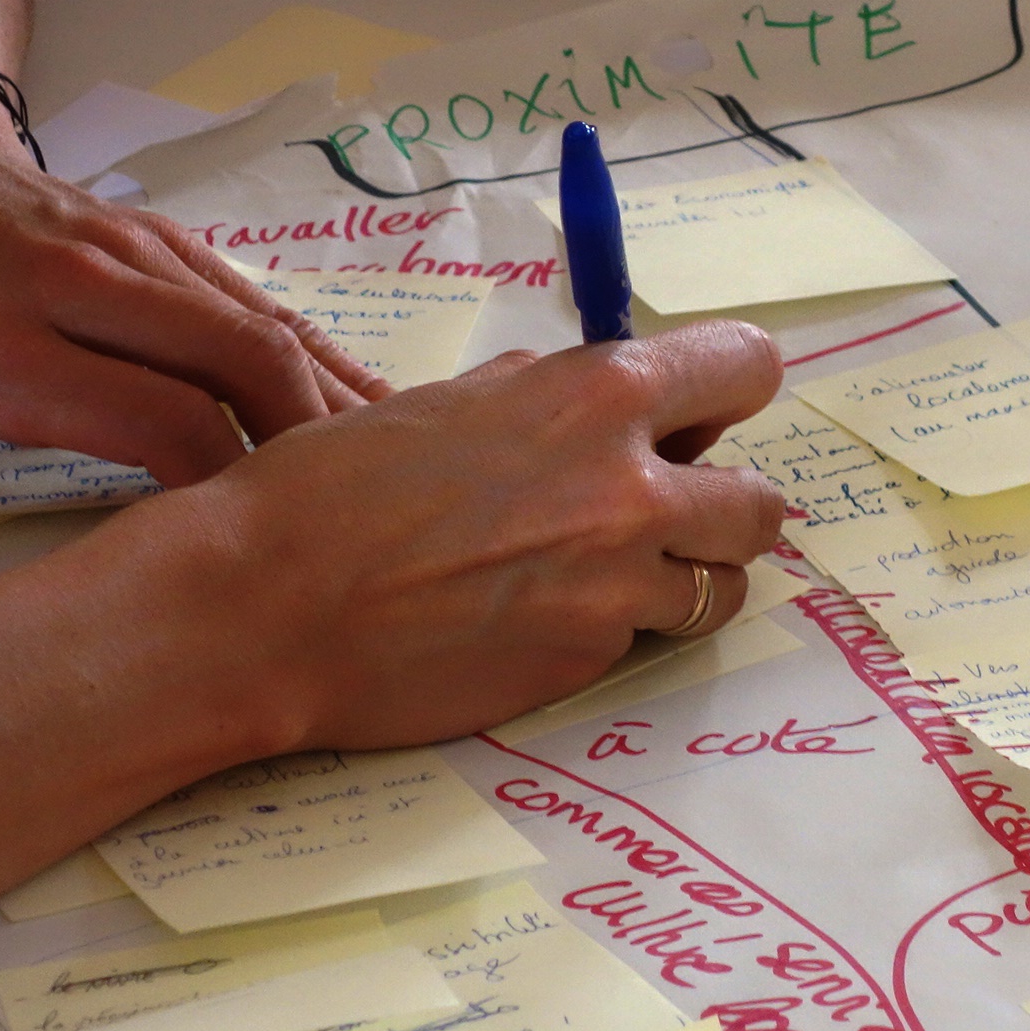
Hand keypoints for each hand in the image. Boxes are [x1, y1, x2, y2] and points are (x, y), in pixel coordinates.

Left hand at [0, 61, 387, 565]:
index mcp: (5, 339)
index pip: (154, 416)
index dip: (218, 490)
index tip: (243, 556)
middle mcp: (89, 286)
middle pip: (244, 363)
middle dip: (307, 451)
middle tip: (342, 532)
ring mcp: (143, 256)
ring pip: (272, 327)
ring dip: (334, 409)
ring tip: (385, 488)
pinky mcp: (176, 246)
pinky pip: (272, 306)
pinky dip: (328, 365)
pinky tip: (375, 420)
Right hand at [176, 320, 788, 749]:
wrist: (267, 603)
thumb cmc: (337, 488)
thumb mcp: (462, 402)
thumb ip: (560, 397)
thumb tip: (621, 407)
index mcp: (600, 396)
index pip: (746, 369)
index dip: (731, 393)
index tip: (708, 416)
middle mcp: (631, 490)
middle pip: (762, 505)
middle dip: (725, 507)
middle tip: (666, 513)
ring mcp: (619, 588)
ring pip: (719, 585)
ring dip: (677, 578)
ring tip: (594, 572)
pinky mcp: (590, 661)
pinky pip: (641, 638)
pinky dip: (609, 628)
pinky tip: (532, 616)